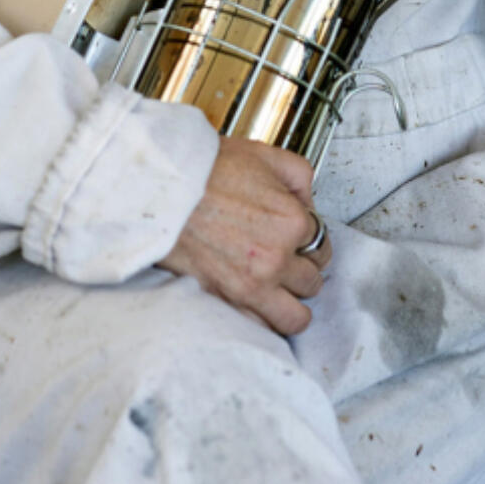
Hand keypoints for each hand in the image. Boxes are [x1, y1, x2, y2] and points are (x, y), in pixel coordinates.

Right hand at [159, 136, 331, 336]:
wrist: (162, 188)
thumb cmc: (204, 171)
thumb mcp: (264, 155)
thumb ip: (299, 176)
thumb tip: (308, 201)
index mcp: (290, 221)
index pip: (322, 245)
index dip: (311, 241)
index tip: (301, 241)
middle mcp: (276, 257)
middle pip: (312, 282)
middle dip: (302, 271)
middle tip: (287, 262)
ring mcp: (251, 284)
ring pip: (295, 317)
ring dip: (291, 304)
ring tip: (279, 292)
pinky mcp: (225, 300)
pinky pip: (261, 328)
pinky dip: (262, 319)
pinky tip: (256, 303)